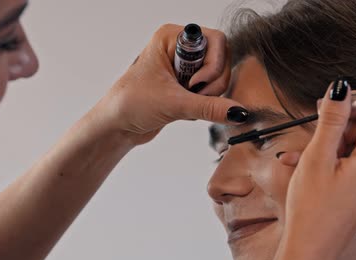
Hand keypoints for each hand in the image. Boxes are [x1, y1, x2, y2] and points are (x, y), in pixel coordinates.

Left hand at [93, 24, 243, 144]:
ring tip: (184, 104)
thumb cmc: (130, 104)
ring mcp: (186, 68)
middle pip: (222, 60)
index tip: (196, 83)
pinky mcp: (189, 86)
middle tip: (192, 95)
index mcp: (172, 38)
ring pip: (219, 78)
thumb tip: (238, 111)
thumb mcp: (173, 103)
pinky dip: (205, 105)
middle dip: (212, 84)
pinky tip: (185, 110)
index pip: (216, 40)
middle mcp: (181, 49)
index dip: (213, 64)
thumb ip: (209, 107)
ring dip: (209, 97)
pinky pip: (212, 93)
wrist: (118, 126)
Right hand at [281, 79, 355, 259]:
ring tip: (303, 153)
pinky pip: (354, 164)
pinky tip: (306, 166)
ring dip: (332, 142)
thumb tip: (342, 88)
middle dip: (342, 123)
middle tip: (315, 126)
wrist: (310, 253)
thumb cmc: (312, 210)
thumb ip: (332, 118)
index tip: (330, 106)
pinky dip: (333, 159)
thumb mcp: (318, 156)